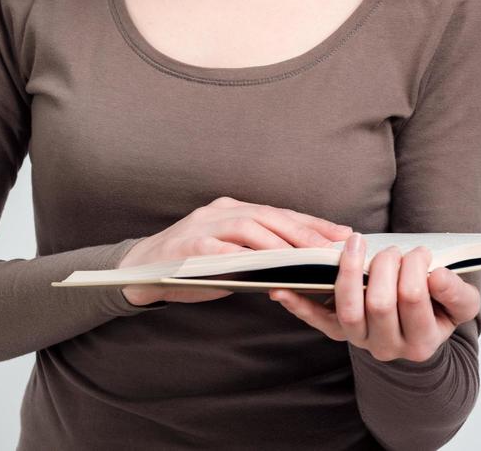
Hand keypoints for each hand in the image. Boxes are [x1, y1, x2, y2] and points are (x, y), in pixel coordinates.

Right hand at [117, 196, 351, 306]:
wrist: (140, 271)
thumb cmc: (192, 266)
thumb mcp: (227, 253)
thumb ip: (256, 253)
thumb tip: (299, 264)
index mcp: (233, 208)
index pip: (280, 213)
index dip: (312, 222)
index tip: (341, 233)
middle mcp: (221, 211)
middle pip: (270, 217)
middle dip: (305, 231)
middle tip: (332, 246)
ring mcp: (204, 226)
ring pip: (250, 228)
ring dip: (282, 243)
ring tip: (307, 257)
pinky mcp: (189, 245)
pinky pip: (222, 248)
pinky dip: (246, 255)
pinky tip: (267, 264)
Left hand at [268, 233, 480, 363]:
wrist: (418, 335)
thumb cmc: (439, 311)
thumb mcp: (460, 305)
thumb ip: (456, 292)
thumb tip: (437, 274)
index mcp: (421, 342)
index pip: (413, 298)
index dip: (416, 267)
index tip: (421, 252)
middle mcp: (387, 347)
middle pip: (380, 303)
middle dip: (385, 266)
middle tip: (394, 250)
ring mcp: (358, 341)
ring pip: (348, 309)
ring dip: (348, 272)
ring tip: (356, 245)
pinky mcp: (337, 332)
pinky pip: (316, 321)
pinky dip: (298, 305)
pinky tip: (281, 289)